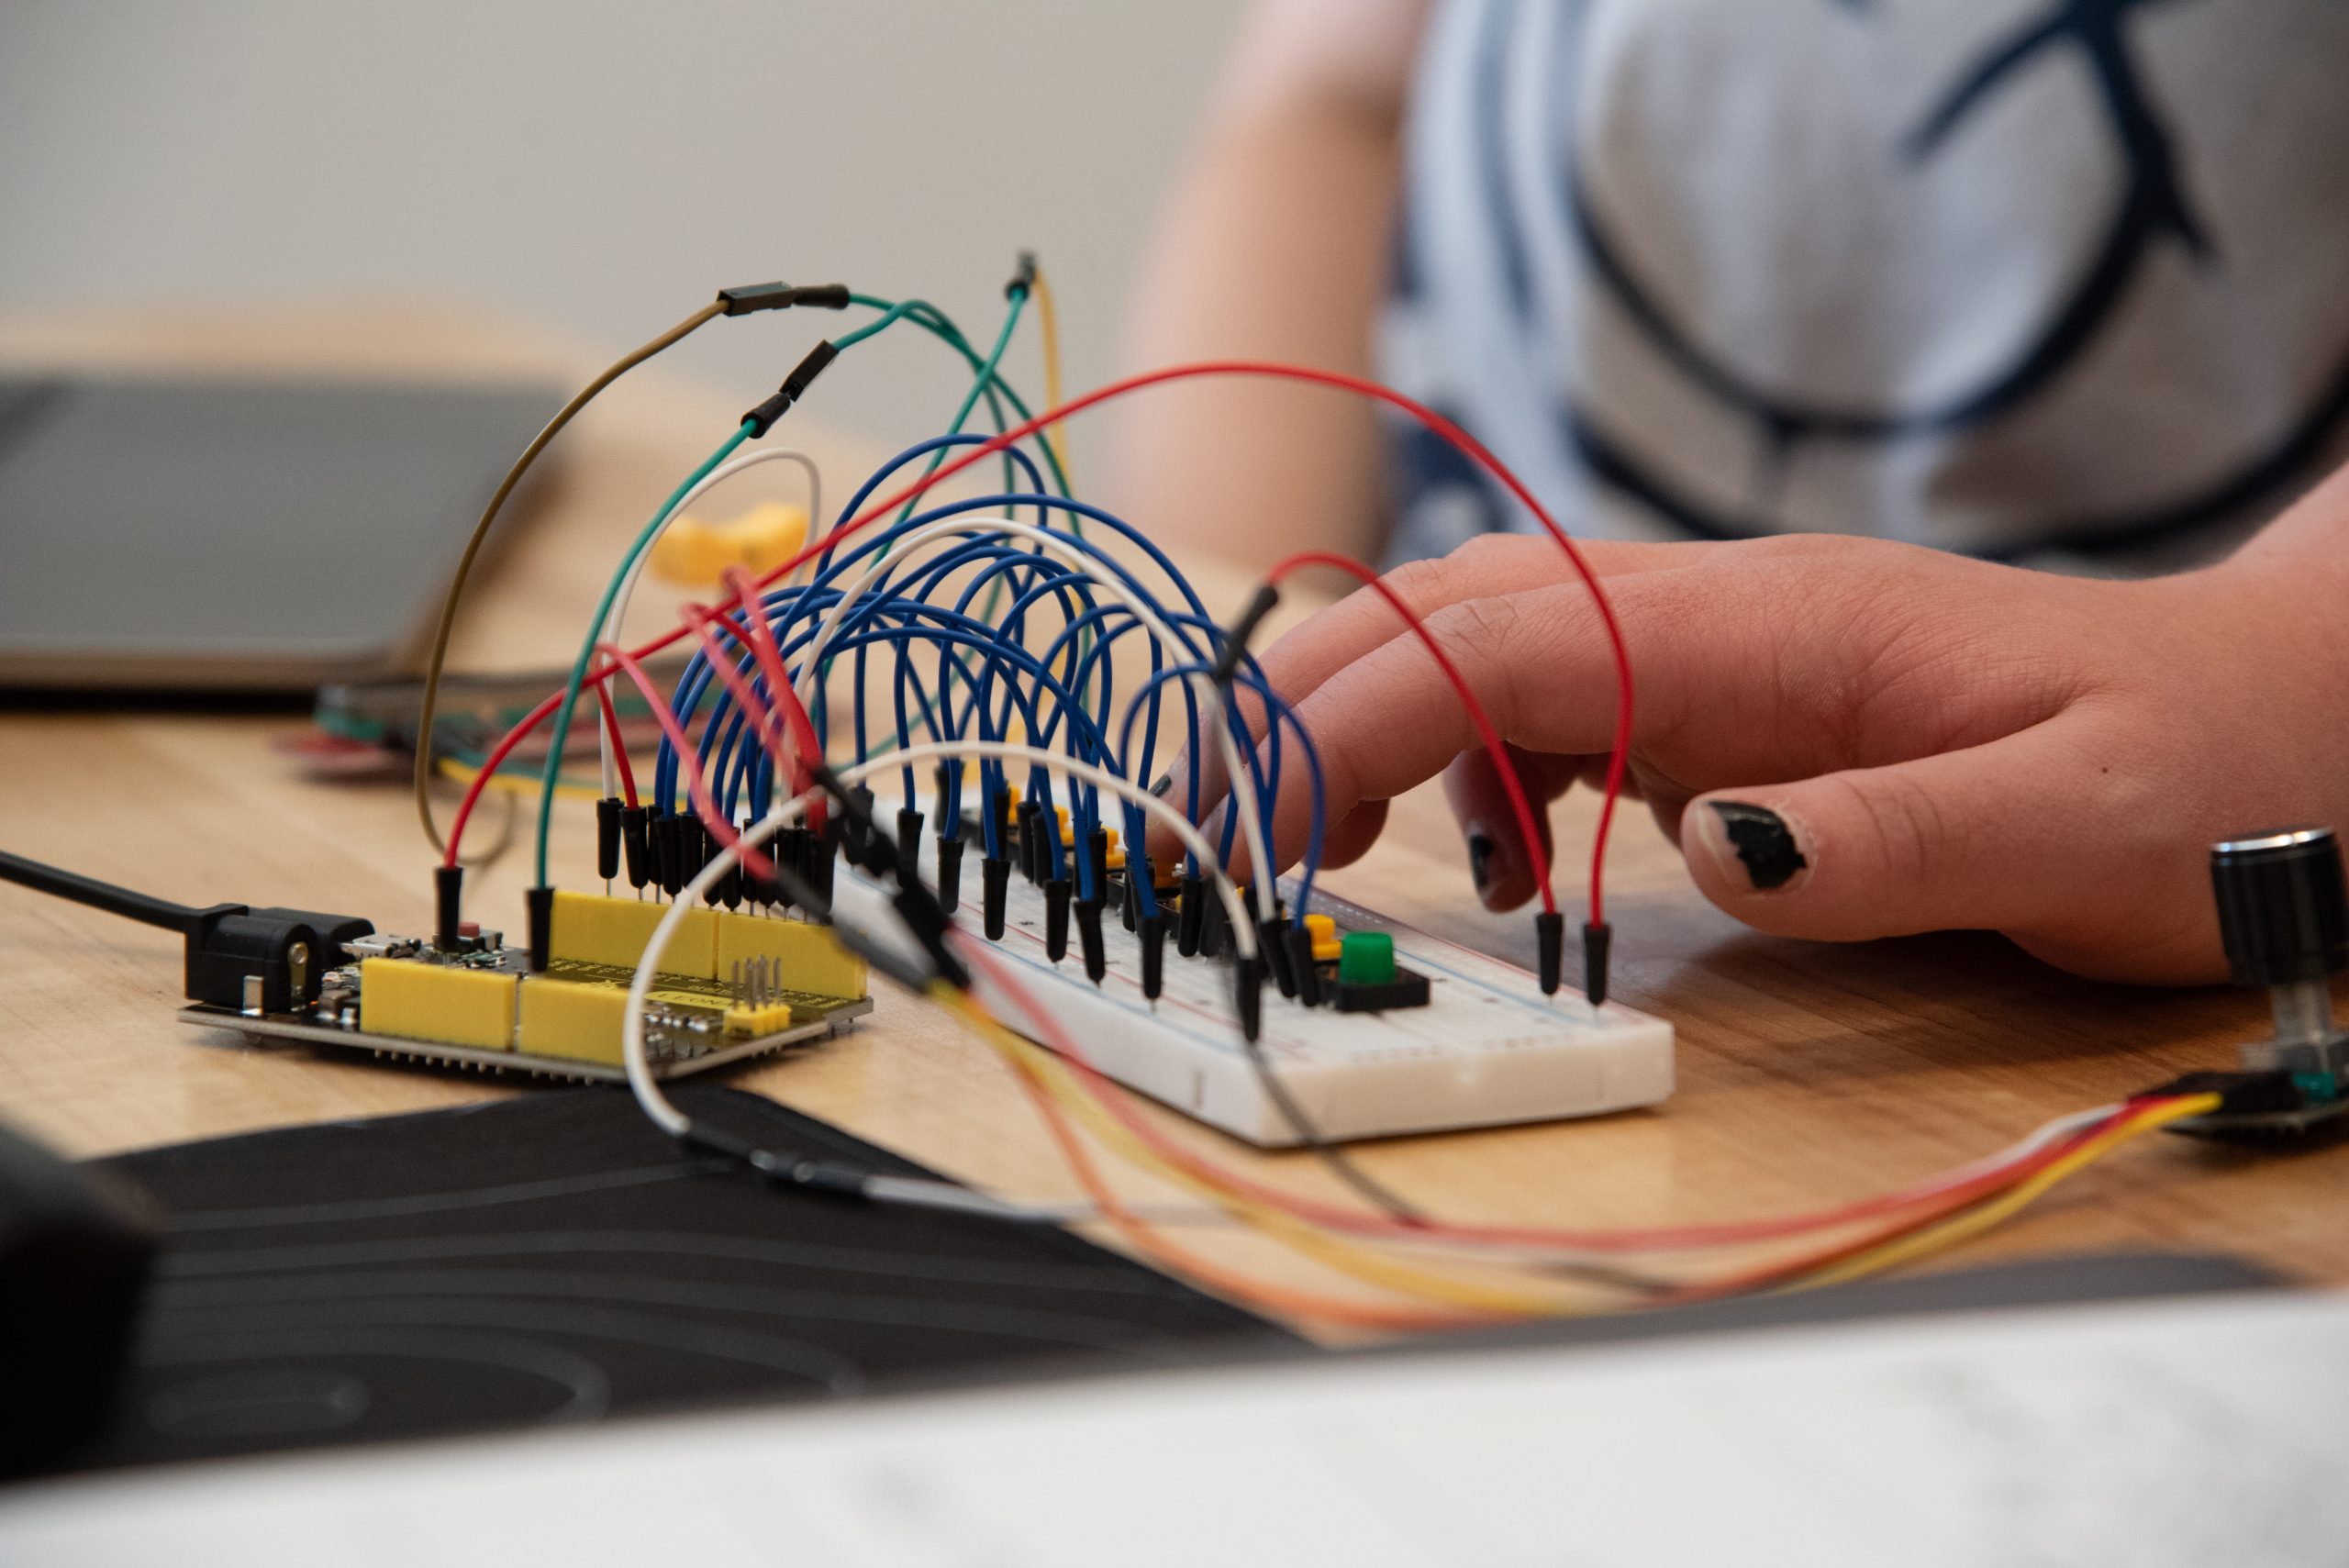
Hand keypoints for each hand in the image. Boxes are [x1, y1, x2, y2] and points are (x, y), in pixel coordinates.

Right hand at [1194, 481, 2348, 982]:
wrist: (2274, 714)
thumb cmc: (2195, 767)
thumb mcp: (2077, 824)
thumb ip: (1893, 839)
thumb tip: (1709, 855)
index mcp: (1770, 627)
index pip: (1504, 642)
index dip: (1355, 720)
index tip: (1261, 827)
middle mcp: (1709, 616)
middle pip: (1440, 611)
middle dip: (1295, 706)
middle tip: (1207, 836)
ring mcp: (1701, 651)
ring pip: (1463, 642)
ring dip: (1354, 726)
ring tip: (1310, 849)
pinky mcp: (1709, 700)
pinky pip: (1532, 703)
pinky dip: (1452, 765)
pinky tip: (1477, 858)